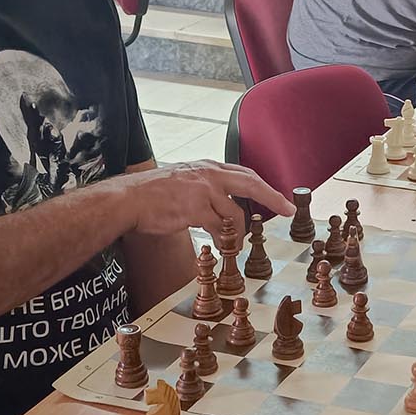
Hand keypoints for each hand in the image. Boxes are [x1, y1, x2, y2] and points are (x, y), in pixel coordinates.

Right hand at [116, 161, 291, 234]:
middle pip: (251, 183)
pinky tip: (219, 247)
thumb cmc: (150, 194)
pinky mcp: (195, 209)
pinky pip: (218, 228)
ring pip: (234, 213)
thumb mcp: (182, 180)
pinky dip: (222, 240)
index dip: (264, 185)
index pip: (243, 173)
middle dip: (272, 197)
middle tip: (287, 209)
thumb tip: (219, 203)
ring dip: (237, 232)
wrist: (128, 199)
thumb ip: (203, 186)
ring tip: (232, 244)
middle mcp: (208, 174)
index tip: (278, 196)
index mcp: (206, 166)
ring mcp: (203, 191)